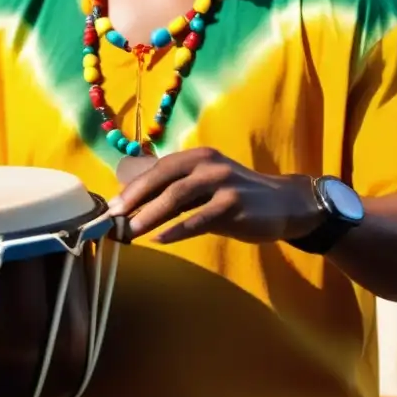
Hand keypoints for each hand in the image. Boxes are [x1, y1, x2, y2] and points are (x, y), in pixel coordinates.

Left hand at [110, 148, 321, 244]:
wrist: (285, 204)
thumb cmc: (235, 196)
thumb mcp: (204, 185)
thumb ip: (175, 190)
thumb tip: (133, 205)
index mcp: (195, 157)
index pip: (156, 170)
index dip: (132, 188)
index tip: (111, 207)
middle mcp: (207, 164)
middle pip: (162, 180)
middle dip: (134, 199)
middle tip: (113, 219)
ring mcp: (222, 183)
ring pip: (177, 198)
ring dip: (149, 215)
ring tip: (130, 231)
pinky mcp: (235, 205)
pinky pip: (200, 219)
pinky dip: (178, 230)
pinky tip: (161, 239)